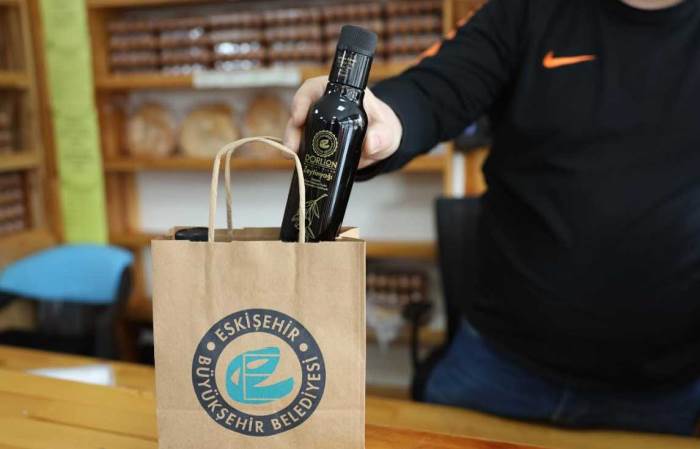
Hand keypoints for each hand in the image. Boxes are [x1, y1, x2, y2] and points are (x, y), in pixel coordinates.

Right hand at [283, 76, 402, 168]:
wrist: (381, 143)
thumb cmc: (383, 128)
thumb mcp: (386, 131)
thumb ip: (382, 135)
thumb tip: (371, 144)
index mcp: (339, 94)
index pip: (313, 89)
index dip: (301, 100)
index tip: (298, 117)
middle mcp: (323, 106)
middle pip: (300, 112)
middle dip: (292, 129)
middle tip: (291, 147)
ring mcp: (317, 124)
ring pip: (297, 130)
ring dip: (291, 144)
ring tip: (291, 158)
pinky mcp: (316, 141)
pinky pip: (302, 146)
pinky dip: (298, 155)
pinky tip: (297, 164)